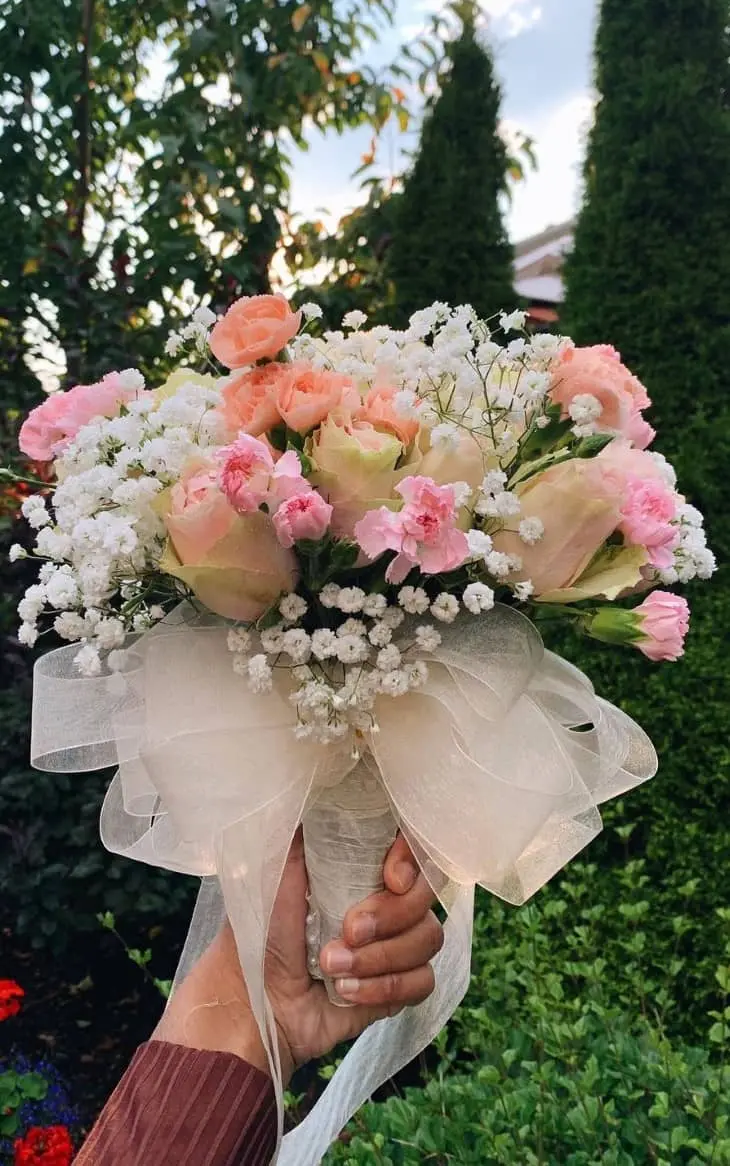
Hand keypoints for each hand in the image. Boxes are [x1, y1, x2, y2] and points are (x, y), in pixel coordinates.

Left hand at [153, 830, 442, 1084]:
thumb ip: (301, 835)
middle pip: (427, 894)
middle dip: (389, 916)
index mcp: (361, 865)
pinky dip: (384, 988)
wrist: (251, 1002)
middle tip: (346, 930)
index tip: (390, 876)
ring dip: (378, 959)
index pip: (414, 845)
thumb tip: (313, 784)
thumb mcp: (274, 874)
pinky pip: (422, 981)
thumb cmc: (259, 933)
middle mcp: (386, 899)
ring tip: (330, 969)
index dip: (414, 857)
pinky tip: (346, 992)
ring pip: (428, 938)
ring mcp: (396, 942)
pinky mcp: (398, 986)